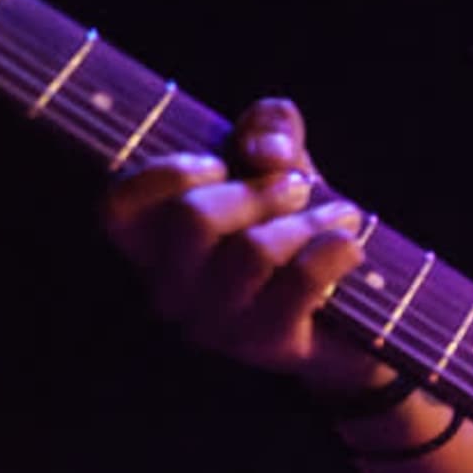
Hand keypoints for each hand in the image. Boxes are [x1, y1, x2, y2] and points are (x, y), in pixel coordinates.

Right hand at [99, 97, 387, 397]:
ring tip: (338, 216)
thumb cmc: (295, 219)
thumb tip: (267, 152)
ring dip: (307, 221)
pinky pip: (302, 280)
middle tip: (298, 189)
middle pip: (193, 218)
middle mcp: (170, 288)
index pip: (118, 208)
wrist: (354, 301)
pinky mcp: (268, 344)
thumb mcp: (278, 159)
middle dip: (258, 190)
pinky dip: (336, 249)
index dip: (167, 173)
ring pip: (252, 250)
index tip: (218, 163)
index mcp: (152, 242)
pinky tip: (349, 246)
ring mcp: (216, 324)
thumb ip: (267, 127)